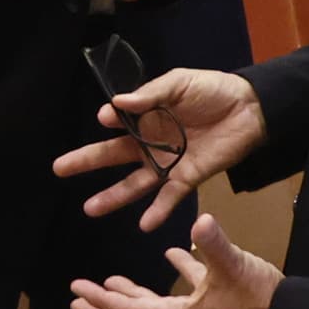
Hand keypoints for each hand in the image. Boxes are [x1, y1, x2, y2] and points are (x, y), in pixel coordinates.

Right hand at [54, 65, 266, 227]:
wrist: (249, 108)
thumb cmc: (211, 90)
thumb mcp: (178, 84)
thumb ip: (149, 95)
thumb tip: (116, 104)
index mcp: (145, 116)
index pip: (117, 122)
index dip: (110, 120)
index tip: (106, 118)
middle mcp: (150, 142)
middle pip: (113, 155)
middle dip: (86, 162)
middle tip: (59, 168)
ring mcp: (167, 162)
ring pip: (134, 183)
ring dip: (113, 197)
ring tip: (90, 208)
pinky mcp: (188, 177)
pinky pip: (169, 197)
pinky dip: (157, 211)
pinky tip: (143, 224)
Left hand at [69, 214, 280, 308]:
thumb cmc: (259, 297)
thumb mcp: (234, 267)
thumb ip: (213, 244)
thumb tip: (199, 220)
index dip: (102, 301)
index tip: (77, 291)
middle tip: (77, 300)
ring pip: (154, 308)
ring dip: (131, 296)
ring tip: (110, 282)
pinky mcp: (215, 303)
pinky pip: (186, 290)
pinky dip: (174, 274)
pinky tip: (172, 254)